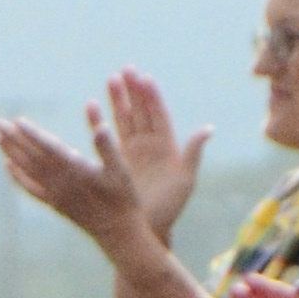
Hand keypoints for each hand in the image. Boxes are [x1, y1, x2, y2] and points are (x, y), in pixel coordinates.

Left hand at [0, 109, 146, 253]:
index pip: (50, 148)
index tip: (17, 121)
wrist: (118, 232)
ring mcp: (56, 194)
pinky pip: (32, 189)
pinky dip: (18, 177)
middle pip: (33, 157)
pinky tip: (9, 166)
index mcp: (77, 170)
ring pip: (29, 170)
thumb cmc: (124, 198)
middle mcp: (61, 182)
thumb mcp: (122, 171)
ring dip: (12, 153)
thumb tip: (101, 127)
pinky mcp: (55, 203)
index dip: (33, 134)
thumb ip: (109, 147)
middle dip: (15, 139)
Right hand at [100, 68, 209, 239]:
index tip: (146, 78)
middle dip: (134, 90)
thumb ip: (193, 153)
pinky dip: (98, 121)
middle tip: (127, 69)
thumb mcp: (185, 179)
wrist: (149, 227)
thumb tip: (207, 129)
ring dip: (118, 99)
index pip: (159, 114)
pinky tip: (91, 106)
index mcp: (167, 145)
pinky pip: (106, 135)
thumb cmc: (170, 206)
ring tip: (112, 79)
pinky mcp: (115, 159)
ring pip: (124, 118)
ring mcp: (132, 150)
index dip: (153, 96)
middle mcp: (149, 144)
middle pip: (141, 111)